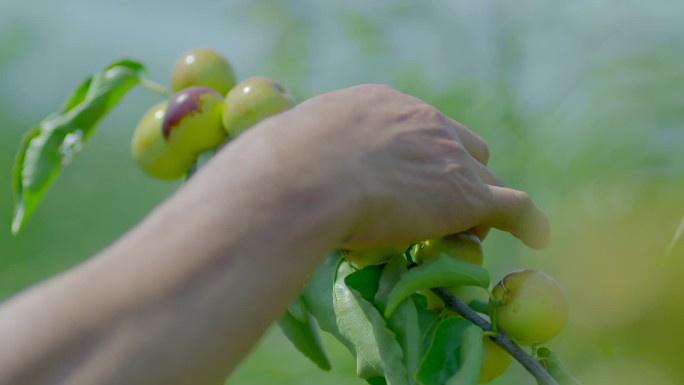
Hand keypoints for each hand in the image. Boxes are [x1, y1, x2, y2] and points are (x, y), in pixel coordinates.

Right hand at [252, 84, 549, 248]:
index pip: (416, 127)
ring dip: (475, 200)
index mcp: (380, 105)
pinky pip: (512, 206)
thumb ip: (303, 152)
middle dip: (451, 171)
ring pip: (481, 176)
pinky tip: (537, 235)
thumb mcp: (292, 146)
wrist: (303, 177)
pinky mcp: (465, 194)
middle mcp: (422, 121)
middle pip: (459, 144)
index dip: (416, 155)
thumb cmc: (282, 165)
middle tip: (433, 206)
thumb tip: (275, 165)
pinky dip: (526, 220)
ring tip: (464, 231)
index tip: (405, 178)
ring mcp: (448, 156)